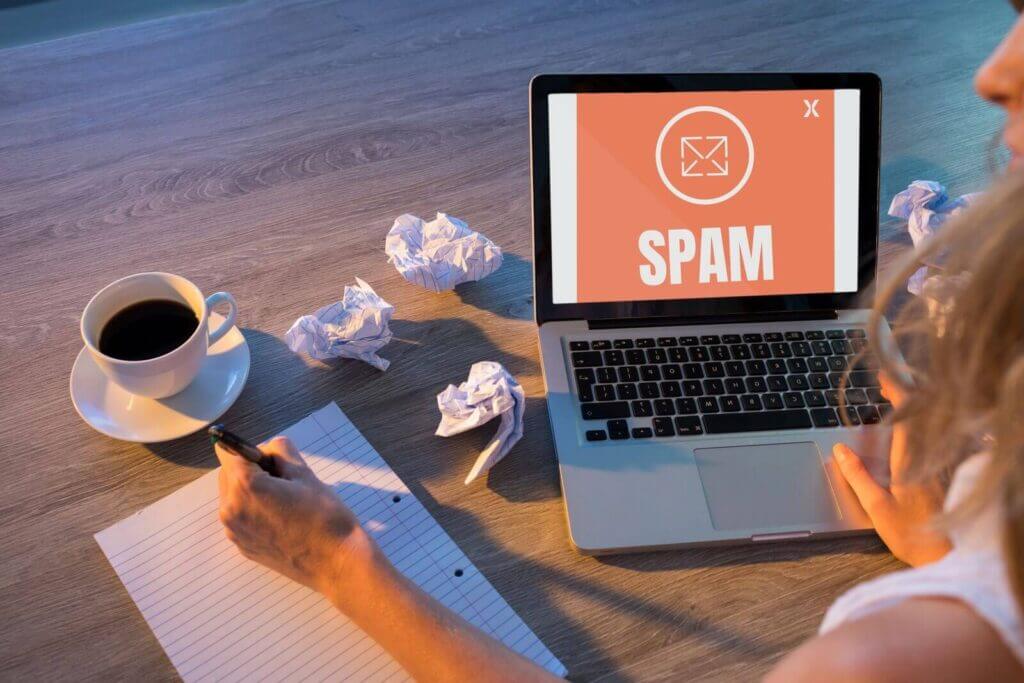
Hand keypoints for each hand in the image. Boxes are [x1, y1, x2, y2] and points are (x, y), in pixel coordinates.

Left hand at [216, 436, 377, 599]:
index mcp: (245, 488)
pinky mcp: (242, 546)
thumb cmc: (325, 517)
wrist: (336, 563)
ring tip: (284, 502)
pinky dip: (254, 511)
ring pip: (233, 496)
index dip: (252, 450)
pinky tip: (282, 520)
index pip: (229, 452)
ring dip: (251, 490)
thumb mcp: (305, 473)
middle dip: (250, 470)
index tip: (271, 459)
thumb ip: (280, 451)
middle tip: (284, 481)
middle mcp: (230, 510)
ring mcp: (234, 532)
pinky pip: (240, 517)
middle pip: (228, 474)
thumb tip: (266, 451)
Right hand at [832, 375, 951, 566]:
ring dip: (915, 406)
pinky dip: (923, 424)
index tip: (883, 376)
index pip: (908, 415)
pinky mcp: (945, 474)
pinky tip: (913, 428)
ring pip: (932, 424)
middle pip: (924, 413)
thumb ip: (857, 476)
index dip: (897, 390)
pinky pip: (936, 437)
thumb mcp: (876, 507)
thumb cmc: (912, 536)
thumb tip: (840, 450)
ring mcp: (940, 465)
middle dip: (905, 391)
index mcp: (911, 461)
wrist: (947, 558)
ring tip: (896, 399)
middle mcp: (930, 458)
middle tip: (885, 383)